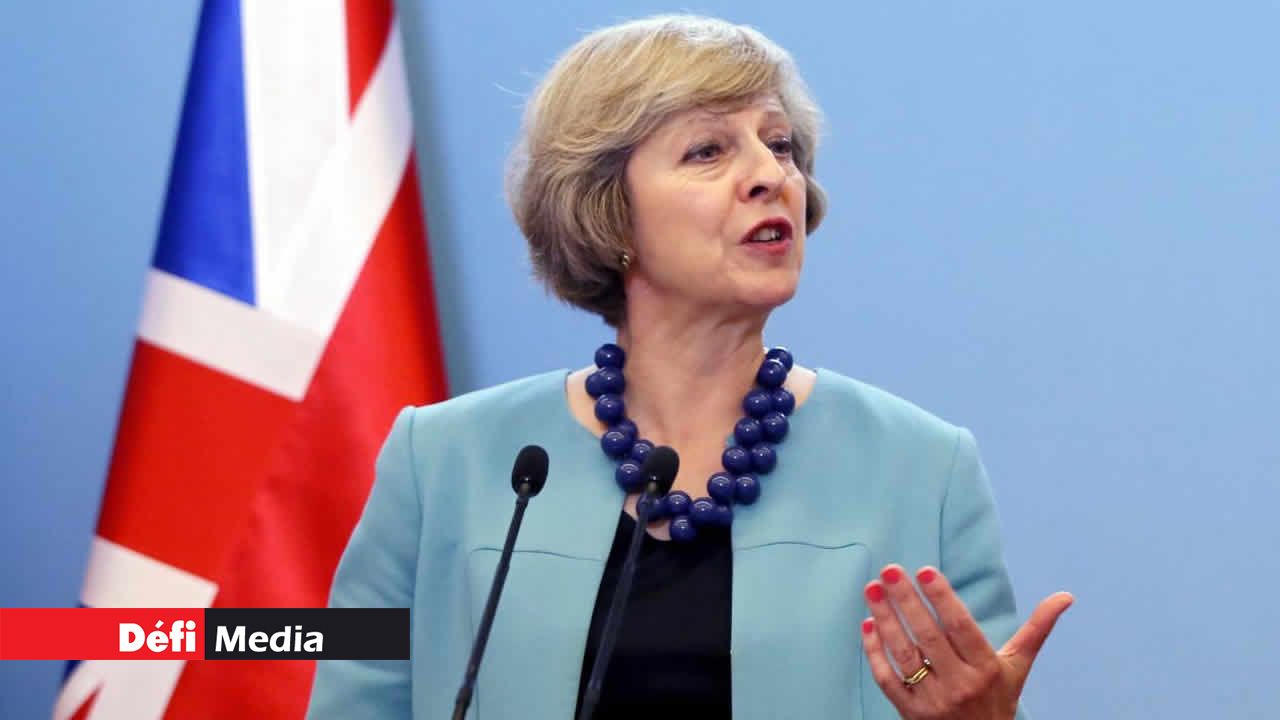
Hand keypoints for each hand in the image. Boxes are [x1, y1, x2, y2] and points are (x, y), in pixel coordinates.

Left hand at [860, 564, 1071, 719]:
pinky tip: (867, 623)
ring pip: (904, 655)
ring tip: (872, 589)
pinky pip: (887, 679)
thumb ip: (1036, 629)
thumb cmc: (997, 699)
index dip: (943, 599)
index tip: (924, 570)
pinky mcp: (910, 713)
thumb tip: (1066, 596)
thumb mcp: (1018, 667)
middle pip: (928, 637)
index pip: (961, 628)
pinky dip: (874, 652)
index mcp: (987, 669)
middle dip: (907, 601)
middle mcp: (960, 685)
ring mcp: (933, 701)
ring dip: (886, 620)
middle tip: (889, 570)